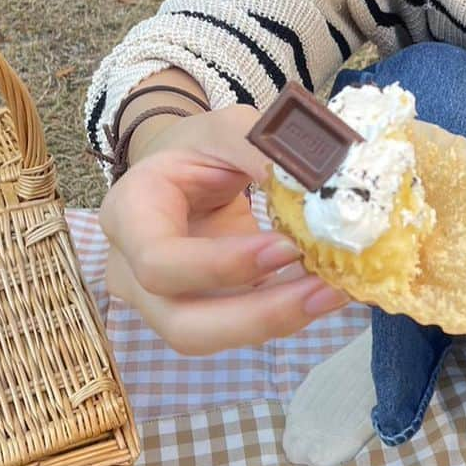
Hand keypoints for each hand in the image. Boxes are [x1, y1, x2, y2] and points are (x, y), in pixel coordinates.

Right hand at [98, 104, 348, 354]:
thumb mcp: (228, 128)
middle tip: (324, 290)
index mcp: (130, 213)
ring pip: (210, 337)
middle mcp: (132, 269)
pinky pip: (238, 328)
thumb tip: (318, 180)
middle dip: (257, 316)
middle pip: (181, 323)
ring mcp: (163, 301)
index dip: (221, 266)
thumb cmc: (202, 146)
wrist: (188, 167)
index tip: (286, 248)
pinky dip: (284, 315)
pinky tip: (327, 292)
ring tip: (334, 293)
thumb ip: (264, 147)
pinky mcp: (202, 312)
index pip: (160, 260)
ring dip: (277, 322)